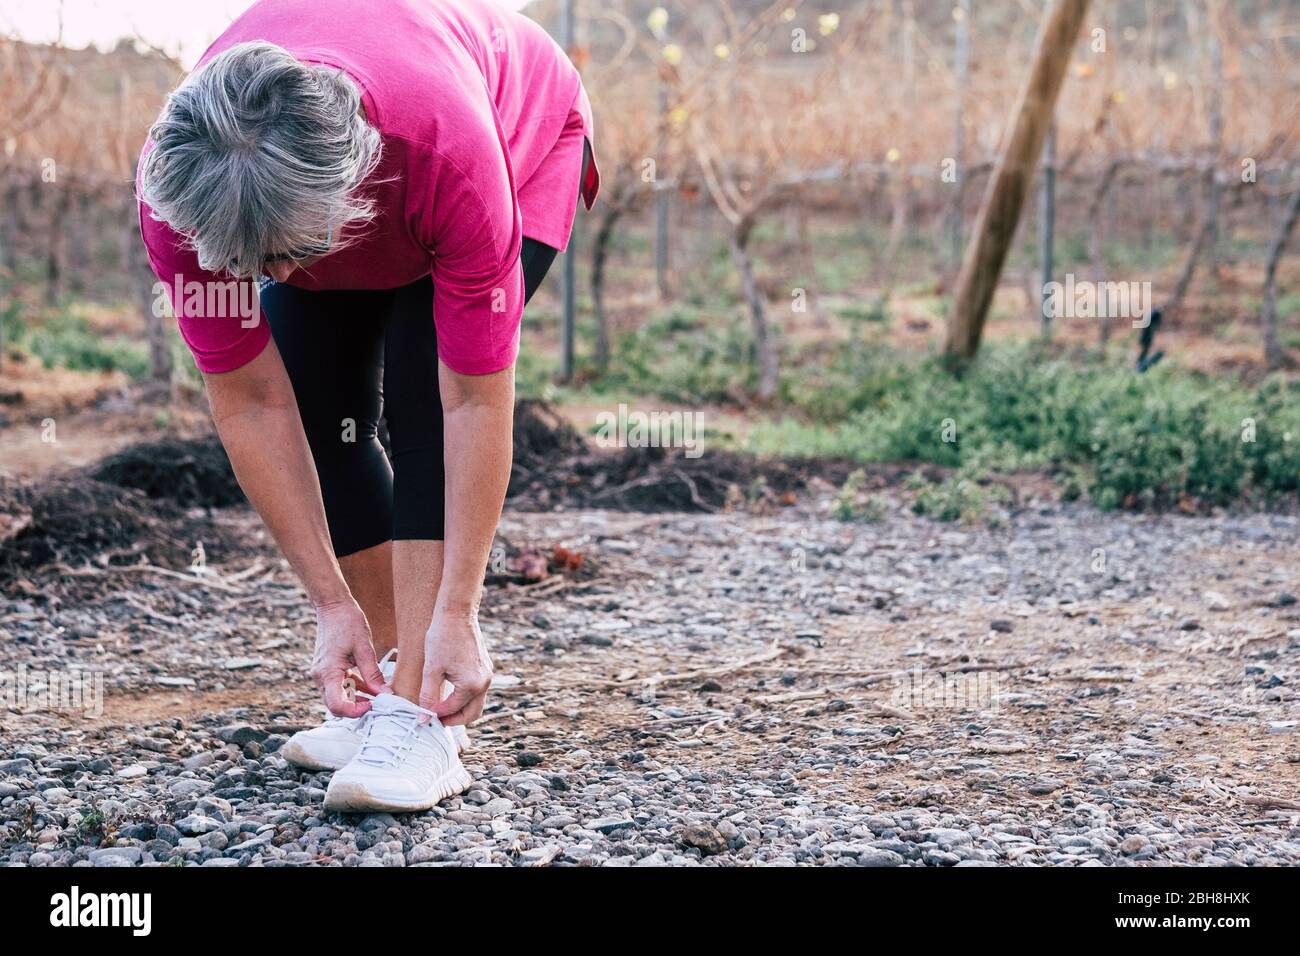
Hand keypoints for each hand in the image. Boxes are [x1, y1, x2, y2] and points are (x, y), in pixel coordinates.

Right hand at [311, 600, 385, 716]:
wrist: (333, 607)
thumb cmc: (347, 623)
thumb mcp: (364, 648)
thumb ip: (372, 673)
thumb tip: (384, 693)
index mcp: (327, 672)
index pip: (337, 706)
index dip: (355, 711)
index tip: (373, 705)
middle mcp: (320, 676)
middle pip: (335, 706)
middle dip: (356, 708)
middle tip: (377, 702)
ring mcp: (322, 673)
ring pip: (337, 697)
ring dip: (356, 699)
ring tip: (377, 695)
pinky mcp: (326, 669)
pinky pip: (338, 686)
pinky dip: (353, 688)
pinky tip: (370, 687)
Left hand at [419, 607, 492, 725]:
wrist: (457, 612)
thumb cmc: (442, 637)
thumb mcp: (431, 669)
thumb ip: (428, 697)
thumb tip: (423, 719)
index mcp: (471, 684)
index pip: (453, 710)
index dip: (437, 715)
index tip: (423, 715)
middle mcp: (484, 682)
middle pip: (472, 714)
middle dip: (454, 719)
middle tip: (436, 719)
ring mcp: (487, 674)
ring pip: (476, 702)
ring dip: (460, 708)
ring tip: (441, 706)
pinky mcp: (486, 666)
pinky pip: (478, 689)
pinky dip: (465, 696)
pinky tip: (450, 690)